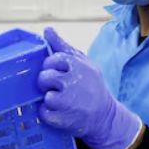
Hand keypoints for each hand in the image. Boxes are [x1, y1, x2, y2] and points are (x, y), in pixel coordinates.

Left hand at [38, 28, 142, 148]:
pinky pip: (43, 112)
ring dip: (49, 98)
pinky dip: (48, 113)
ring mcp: (68, 102)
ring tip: (61, 99)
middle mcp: (74, 82)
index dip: (51, 66)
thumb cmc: (91, 85)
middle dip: (47, 82)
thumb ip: (63, 46)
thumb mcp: (83, 63)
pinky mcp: (62, 119)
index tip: (57, 71)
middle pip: (45, 77)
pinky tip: (60, 111)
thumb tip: (47, 30)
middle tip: (58, 86)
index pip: (53, 59)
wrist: (105, 116)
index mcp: (79, 66)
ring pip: (45, 95)